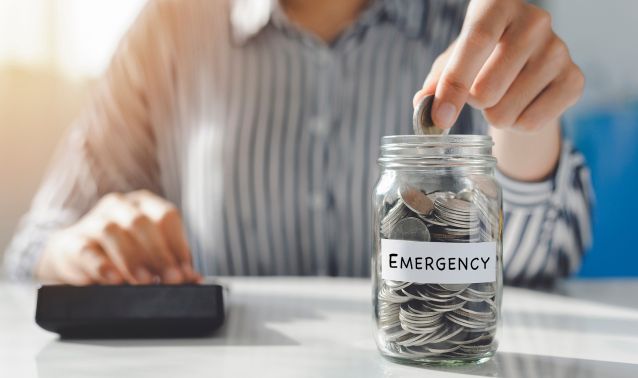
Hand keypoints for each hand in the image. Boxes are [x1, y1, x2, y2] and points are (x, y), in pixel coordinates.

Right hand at [37, 190, 200, 284]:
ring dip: (132, 259)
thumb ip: (172, 263)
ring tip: (145, 282)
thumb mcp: (149, 253)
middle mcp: (119, 206)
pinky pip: (85, 250)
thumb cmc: (122, 252)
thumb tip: (195, 279)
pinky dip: (101, 265)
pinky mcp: (71, 242)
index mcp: (144, 204)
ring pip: (112, 232)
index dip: (178, 245)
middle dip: (159, 254)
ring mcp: (92, 220)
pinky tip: (114, 280)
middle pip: (141, 223)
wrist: (75, 254)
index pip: (166, 216)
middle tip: (171, 280)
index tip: (185, 272)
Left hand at [414, 0, 583, 130]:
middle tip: (480, 93)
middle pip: (487, 89)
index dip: (454, 84)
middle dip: (474, 103)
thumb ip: (436, 81)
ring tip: (502, 96)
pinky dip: (517, 125)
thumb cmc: (480, 58)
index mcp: (498, 5)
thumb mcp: (452, 60)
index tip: (440, 117)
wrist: (525, 64)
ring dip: (495, 116)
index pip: (476, 43)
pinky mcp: (574, 79)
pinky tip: (522, 104)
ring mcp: (559, 49)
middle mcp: (534, 21)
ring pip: (507, 112)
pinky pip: (530, 124)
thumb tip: (423, 104)